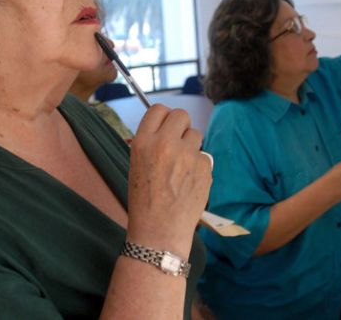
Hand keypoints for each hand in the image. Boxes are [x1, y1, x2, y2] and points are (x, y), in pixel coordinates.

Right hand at [126, 104, 211, 255]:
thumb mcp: (135, 165)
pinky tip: (189, 182)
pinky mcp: (205, 167)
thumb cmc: (144, 201)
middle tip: (177, 142)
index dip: (163, 117)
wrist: (160, 231)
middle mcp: (166, 143)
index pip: (158, 109)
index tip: (165, 126)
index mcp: (144, 142)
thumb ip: (150, 143)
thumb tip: (162, 128)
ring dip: (191, 146)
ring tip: (181, 167)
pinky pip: (204, 156)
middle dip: (180, 126)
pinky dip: (199, 166)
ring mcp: (188, 155)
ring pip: (196, 135)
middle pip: (181, 115)